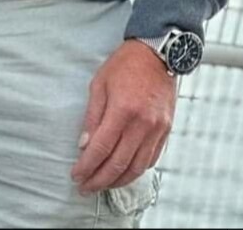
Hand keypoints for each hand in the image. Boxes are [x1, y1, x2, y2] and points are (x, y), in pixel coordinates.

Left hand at [71, 41, 176, 194]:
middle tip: (85, 188)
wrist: (156, 54)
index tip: (76, 175)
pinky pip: (151, 159)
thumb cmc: (125, 65)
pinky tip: (123, 172)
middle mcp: (142, 124)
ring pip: (136, 168)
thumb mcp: (99, 84)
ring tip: (102, 185)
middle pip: (118, 164)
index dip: (87, 166)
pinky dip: (136, 170)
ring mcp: (157, 130)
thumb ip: (92, 116)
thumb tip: (84, 145)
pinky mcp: (166, 131)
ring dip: (117, 181)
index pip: (101, 148)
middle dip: (99, 180)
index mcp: (123, 110)